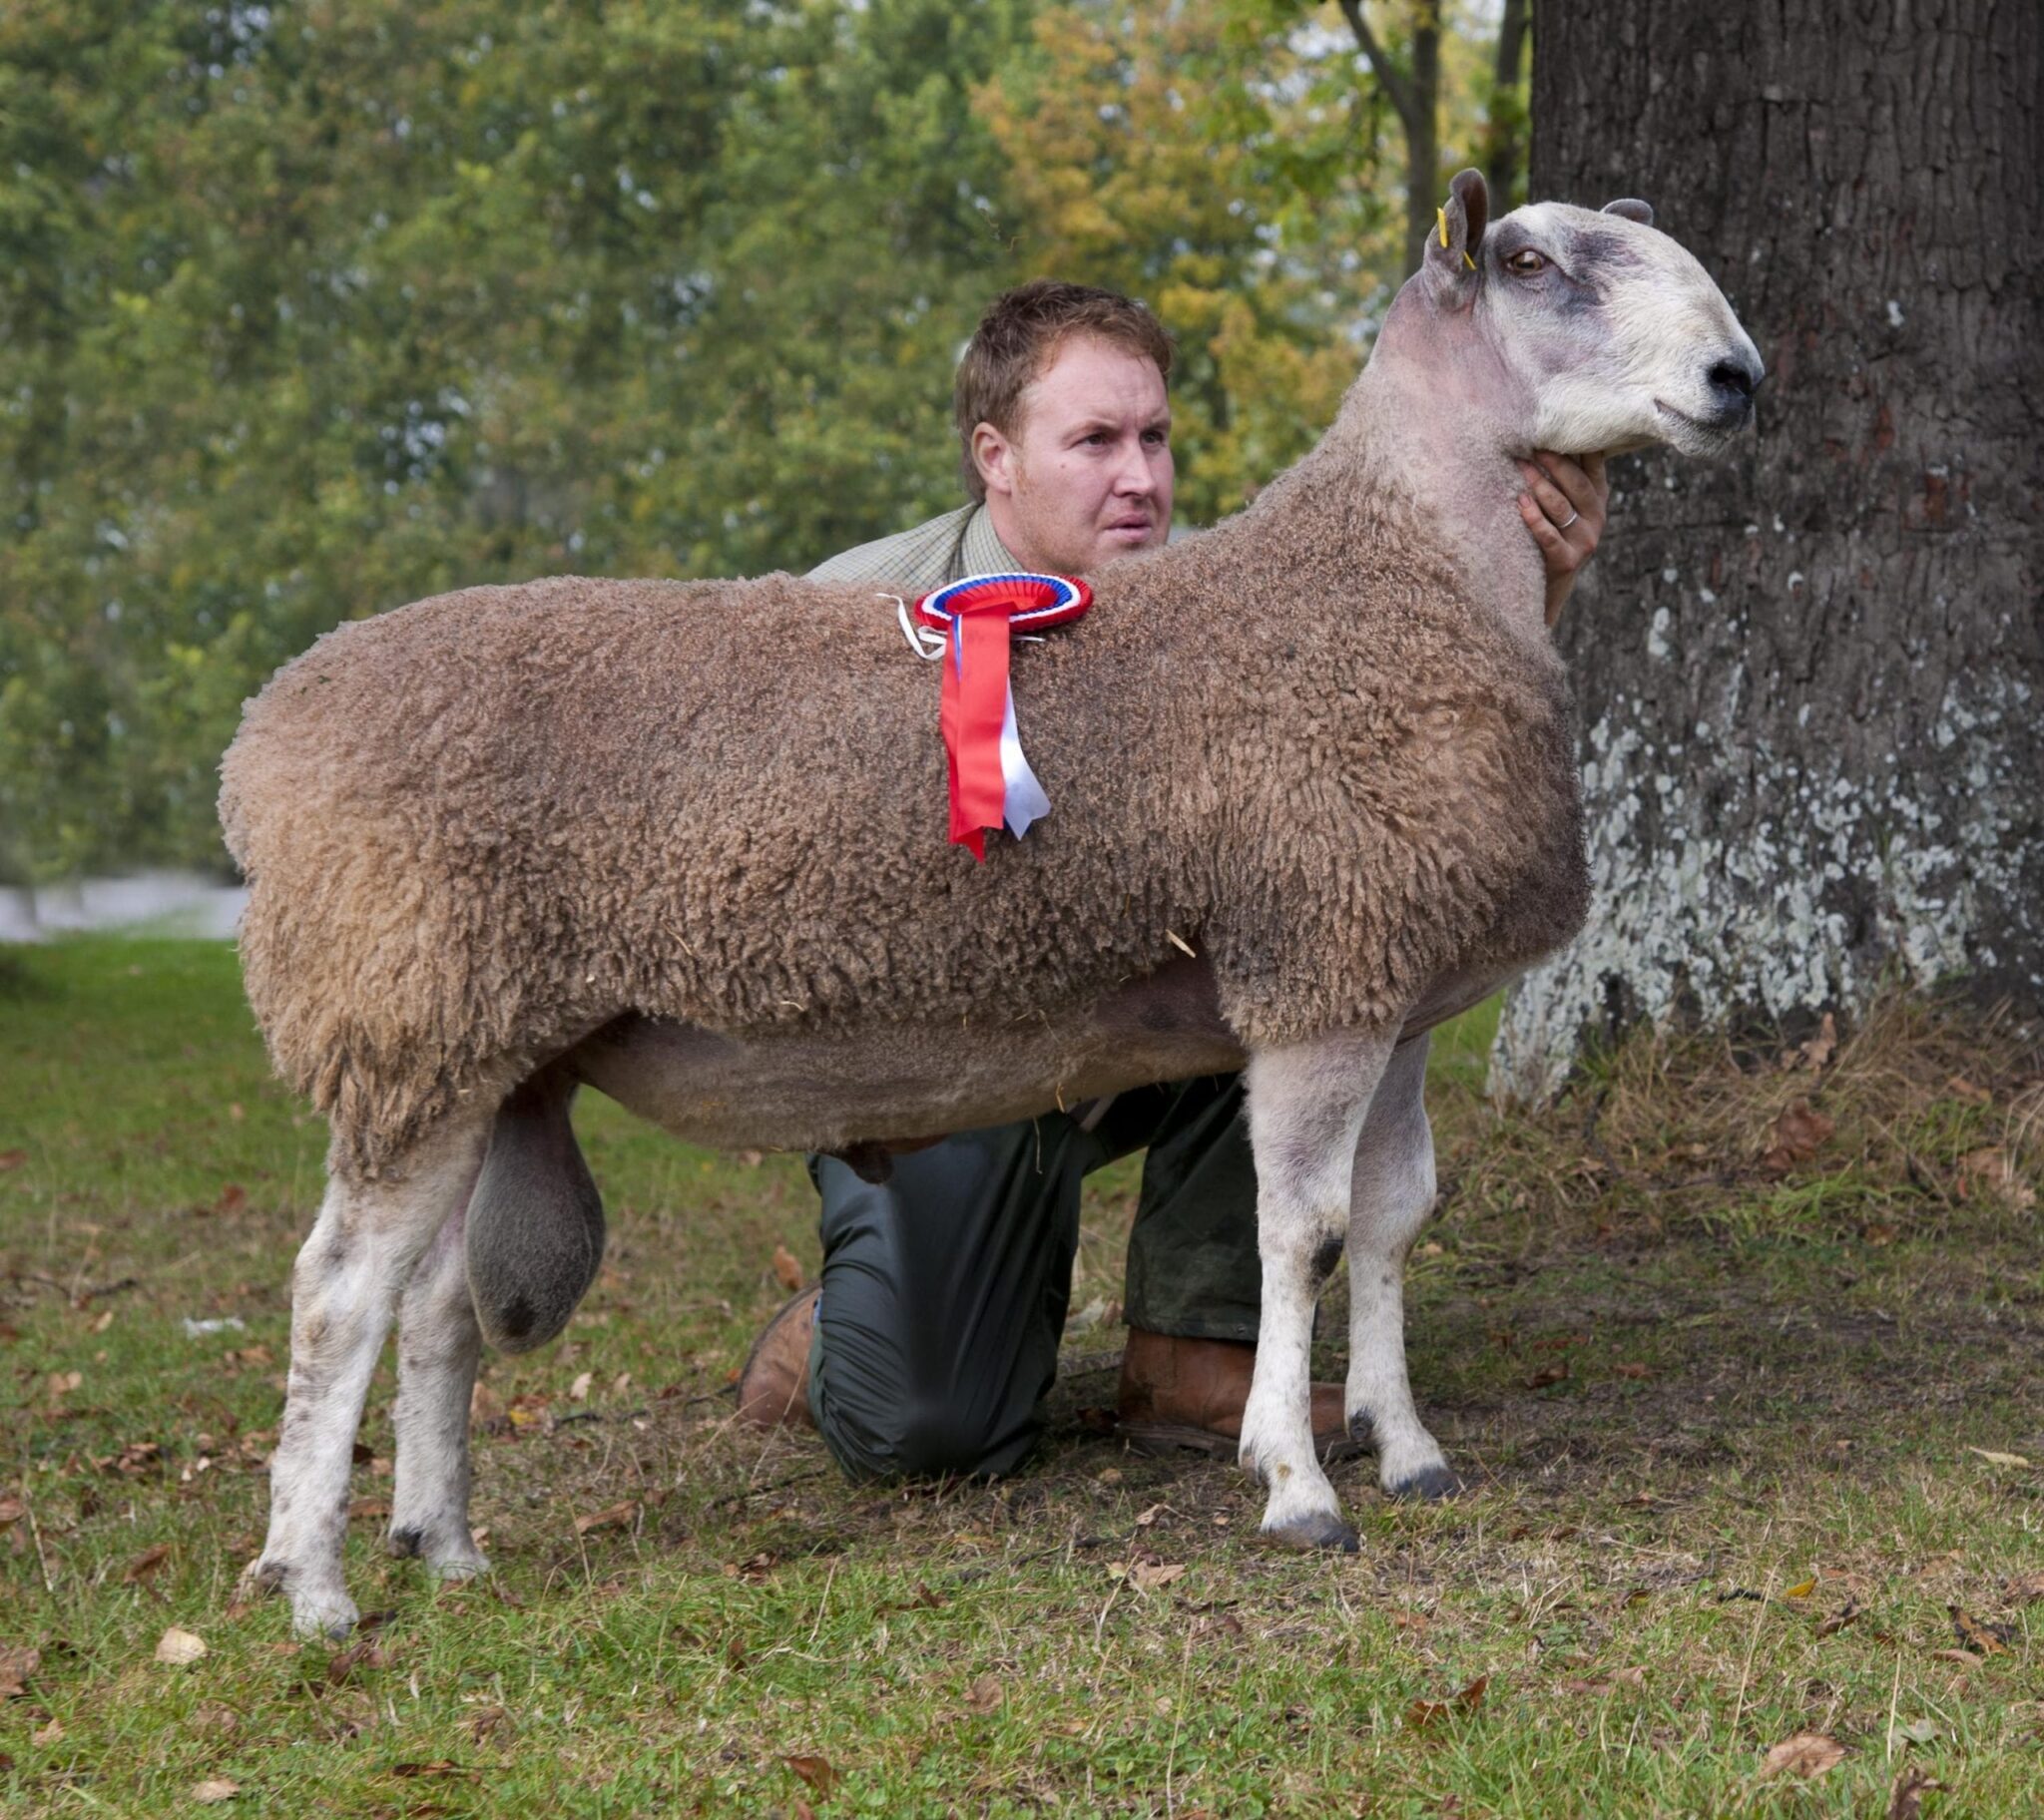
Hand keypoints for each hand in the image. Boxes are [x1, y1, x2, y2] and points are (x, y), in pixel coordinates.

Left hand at [1515, 451, 1608, 629]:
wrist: (1550, 587)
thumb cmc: (1550, 535)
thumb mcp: (1563, 506)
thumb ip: (1563, 478)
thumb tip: (1543, 437)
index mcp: (1598, 499)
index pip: (1594, 465)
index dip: (1578, 445)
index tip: (1558, 425)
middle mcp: (1596, 518)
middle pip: (1577, 483)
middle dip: (1555, 463)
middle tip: (1532, 446)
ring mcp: (1584, 540)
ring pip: (1561, 507)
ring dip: (1539, 485)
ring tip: (1521, 467)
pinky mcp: (1566, 560)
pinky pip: (1548, 536)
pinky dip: (1533, 519)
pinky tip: (1520, 503)